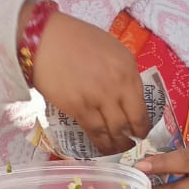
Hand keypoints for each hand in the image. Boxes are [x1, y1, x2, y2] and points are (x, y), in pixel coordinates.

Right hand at [26, 7, 148, 154]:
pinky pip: (95, 131)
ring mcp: (99, 98)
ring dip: (119, 144)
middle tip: (133, 144)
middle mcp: (118, 84)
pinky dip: (101, 143)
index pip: (143, 104)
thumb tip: (126, 96)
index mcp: (128, 68)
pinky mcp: (79, 107)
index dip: (144, 122)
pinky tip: (104, 148)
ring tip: (119, 149)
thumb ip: (122, 73)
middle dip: (135, 137)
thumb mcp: (111, 50)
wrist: (44, 40)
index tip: (142, 130)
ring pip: (115, 130)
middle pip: (132, 120)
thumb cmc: (76, 39)